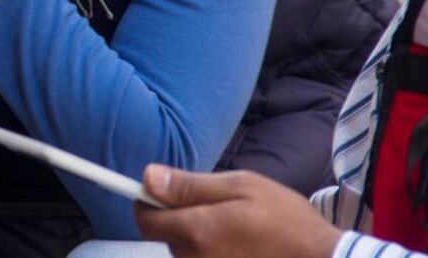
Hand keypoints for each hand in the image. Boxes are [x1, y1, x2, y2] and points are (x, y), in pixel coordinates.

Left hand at [135, 165, 342, 257]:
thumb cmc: (284, 219)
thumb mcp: (240, 186)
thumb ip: (189, 185)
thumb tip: (147, 177)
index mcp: (196, 230)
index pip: (144, 219)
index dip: (149, 200)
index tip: (164, 190)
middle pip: (166, 235)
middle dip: (181, 217)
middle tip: (220, 207)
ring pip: (184, 251)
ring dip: (198, 237)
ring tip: (235, 228)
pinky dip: (211, 252)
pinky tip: (239, 246)